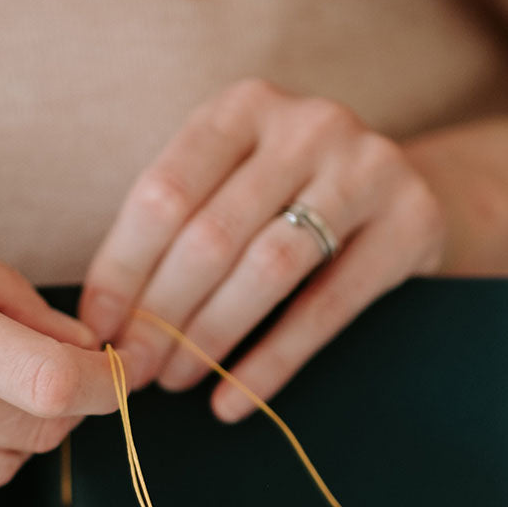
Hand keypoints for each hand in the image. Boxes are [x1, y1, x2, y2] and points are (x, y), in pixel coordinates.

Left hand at [80, 78, 444, 419]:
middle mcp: (308, 125)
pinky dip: (272, 361)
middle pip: (211, 234)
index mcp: (244, 108)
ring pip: (267, 268)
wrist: (408, 193)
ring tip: (177, 381)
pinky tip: (234, 398)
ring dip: (210, 337)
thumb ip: (179, 227)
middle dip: (160, 314)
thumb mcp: (234, 183)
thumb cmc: (291, 198)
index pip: (164, 193)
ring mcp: (367, 169)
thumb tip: (105, 321)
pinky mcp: (411, 223)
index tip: (96, 329)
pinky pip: (327, 308)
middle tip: (133, 371)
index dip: (122, 269)